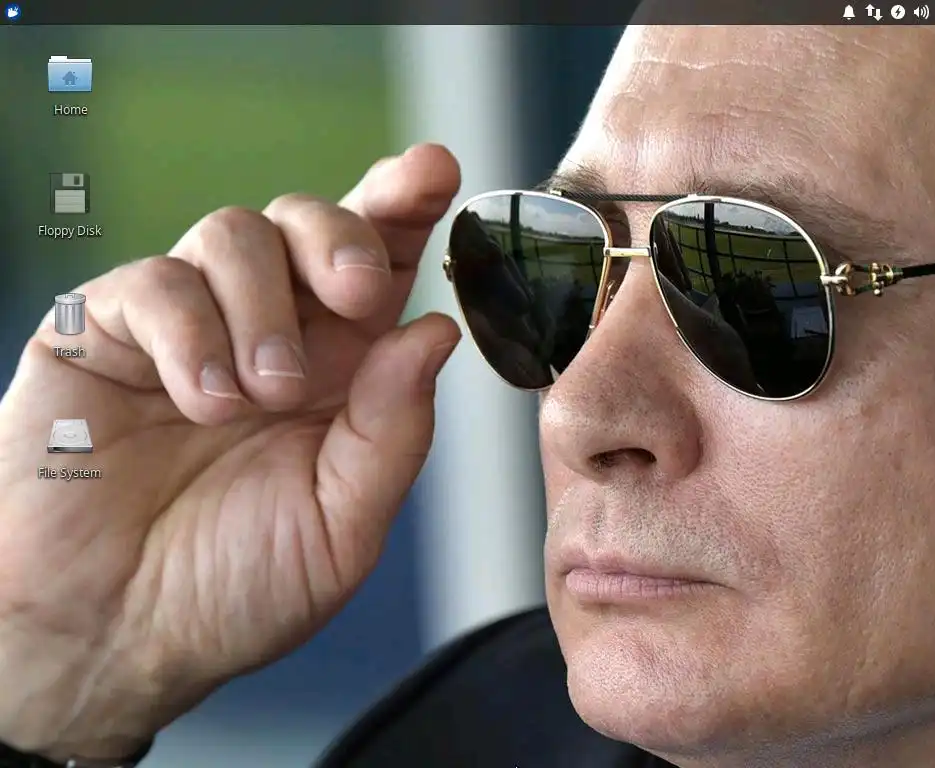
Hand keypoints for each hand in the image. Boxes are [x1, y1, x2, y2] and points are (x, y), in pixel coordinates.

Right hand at [0, 144, 461, 761]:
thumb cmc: (233, 587)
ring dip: (264, 305)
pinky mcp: (109, 331)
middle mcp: (270, 332)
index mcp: (339, 369)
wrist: (112, 634)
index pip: (379, 262)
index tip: (436, 170)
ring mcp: (189, 325)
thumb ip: (393, 428)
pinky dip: (191, 330)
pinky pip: (157, 281)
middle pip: (311, 219)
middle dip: (343, 235)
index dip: (407, 206)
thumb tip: (434, 330)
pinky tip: (202, 398)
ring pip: (236, 231)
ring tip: (264, 394)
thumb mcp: (343, 522)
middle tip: (356, 294)